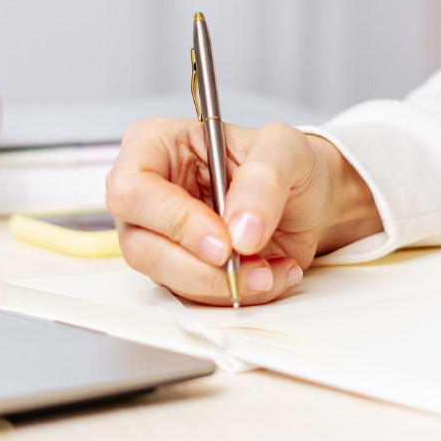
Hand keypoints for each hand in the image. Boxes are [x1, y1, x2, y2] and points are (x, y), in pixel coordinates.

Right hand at [105, 118, 381, 304]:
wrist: (307, 197)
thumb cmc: (284, 161)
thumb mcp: (286, 148)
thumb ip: (264, 178)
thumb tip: (239, 229)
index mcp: (156, 144)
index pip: (132, 188)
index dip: (173, 220)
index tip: (223, 240)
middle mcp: (149, 192)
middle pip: (140, 243)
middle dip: (199, 264)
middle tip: (248, 263)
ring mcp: (160, 234)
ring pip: (165, 277)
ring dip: (222, 283)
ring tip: (269, 268)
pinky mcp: (180, 268)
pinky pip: (194, 295)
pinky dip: (237, 293)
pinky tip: (270, 274)